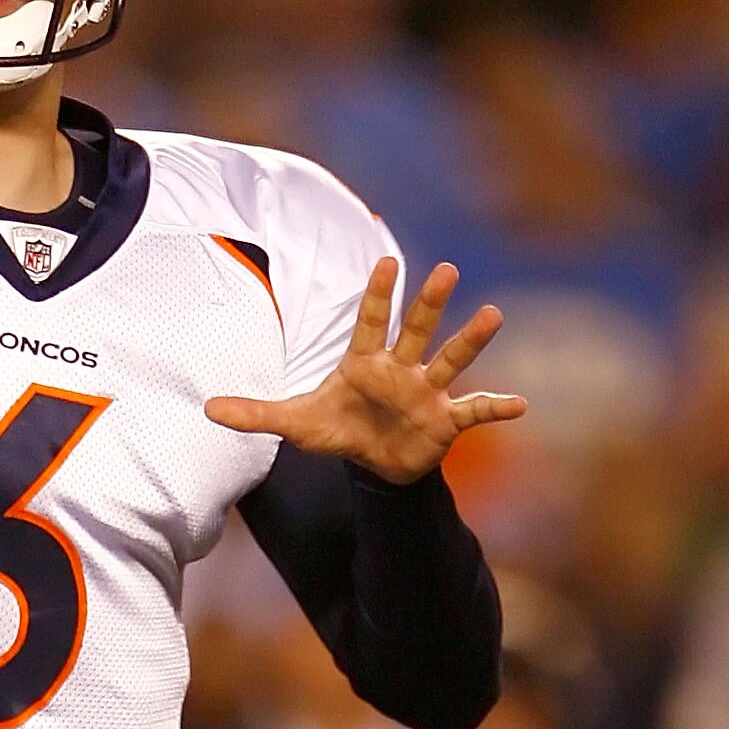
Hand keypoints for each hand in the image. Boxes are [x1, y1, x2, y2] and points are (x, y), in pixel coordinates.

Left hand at [205, 258, 518, 482]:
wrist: (374, 466)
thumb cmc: (339, 432)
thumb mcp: (295, 424)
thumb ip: (256, 412)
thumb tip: (208, 409)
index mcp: (365, 362)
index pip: (371, 321)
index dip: (378, 294)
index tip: (387, 262)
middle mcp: (401, 369)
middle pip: (416, 329)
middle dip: (429, 303)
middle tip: (447, 269)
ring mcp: (426, 391)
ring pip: (449, 359)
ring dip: (470, 340)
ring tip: (493, 314)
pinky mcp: (445, 420)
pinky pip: (474, 409)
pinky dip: (496, 407)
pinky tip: (521, 404)